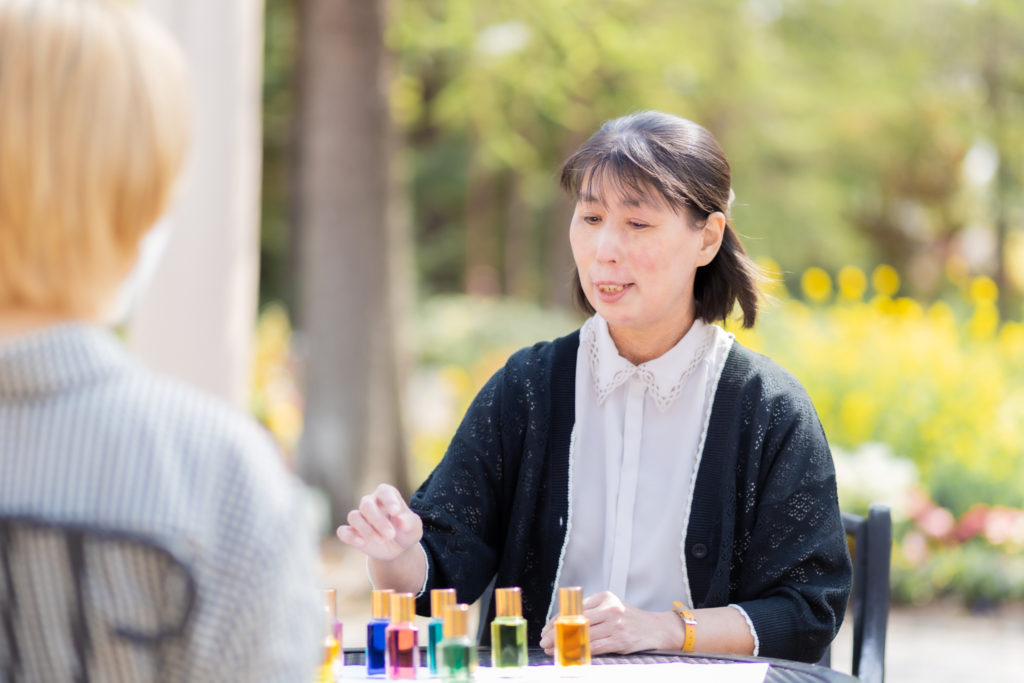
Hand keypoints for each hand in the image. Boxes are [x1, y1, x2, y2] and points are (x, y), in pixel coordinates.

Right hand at [336, 483, 422, 561]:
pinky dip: (350, 536)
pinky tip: (362, 543)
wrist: (398, 549)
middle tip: (391, 534)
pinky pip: (343, 531)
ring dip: (366, 530)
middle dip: (378, 521)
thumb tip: (400, 521)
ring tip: (381, 541)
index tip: (396, 512)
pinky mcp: (352, 532)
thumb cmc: (406, 531)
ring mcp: (360, 517)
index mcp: (386, 495)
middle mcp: (370, 502)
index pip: (384, 491)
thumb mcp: (414, 528)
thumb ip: (409, 523)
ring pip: (354, 517)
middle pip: (366, 505)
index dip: (388, 500)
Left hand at [538, 591, 681, 655]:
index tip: (547, 628)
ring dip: (566, 644)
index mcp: (605, 598)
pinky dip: (581, 652)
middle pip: (577, 621)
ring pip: (584, 636)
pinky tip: (571, 655)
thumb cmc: (630, 618)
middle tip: (544, 641)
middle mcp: (610, 610)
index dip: (558, 619)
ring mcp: (616, 626)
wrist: (656, 628)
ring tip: (553, 650)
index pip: (575, 608)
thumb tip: (563, 622)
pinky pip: (596, 647)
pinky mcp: (620, 641)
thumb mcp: (612, 606)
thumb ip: (591, 610)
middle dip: (557, 633)